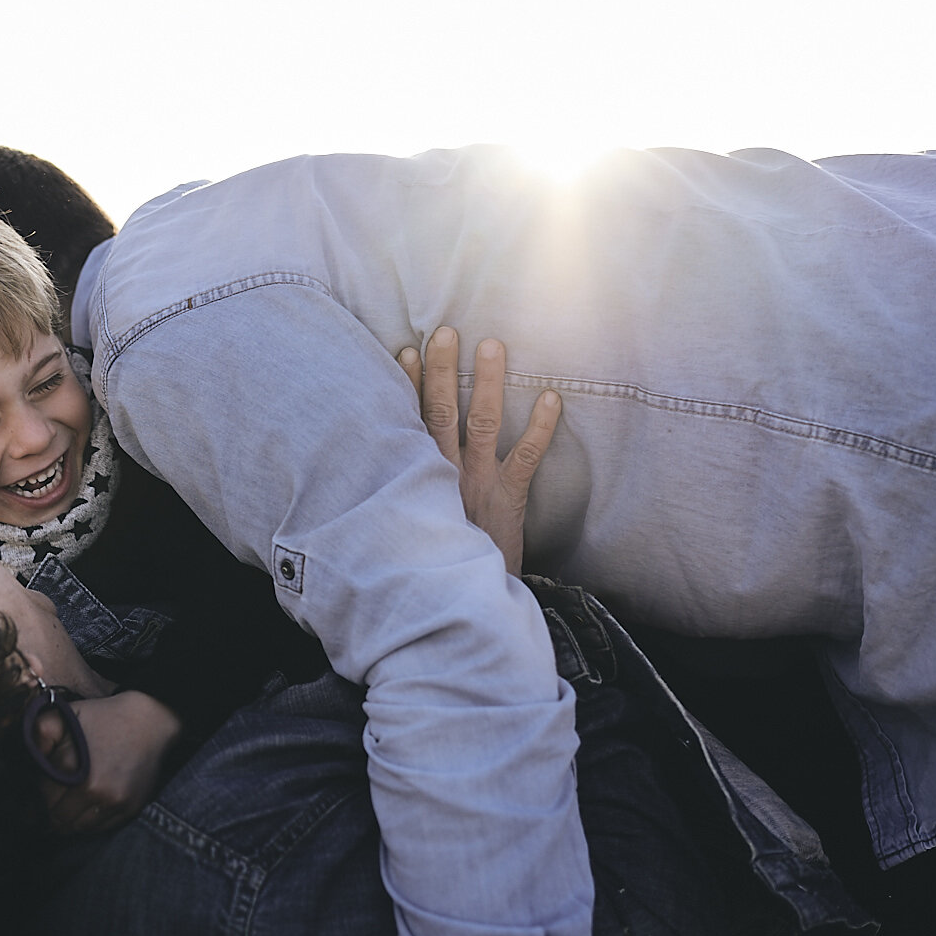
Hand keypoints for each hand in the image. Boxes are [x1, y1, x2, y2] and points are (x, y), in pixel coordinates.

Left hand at [31, 689, 180, 833]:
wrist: (149, 722)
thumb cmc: (104, 718)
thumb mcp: (66, 715)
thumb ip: (39, 733)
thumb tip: (29, 758)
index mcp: (72, 769)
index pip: (43, 798)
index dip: (42, 791)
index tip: (48, 782)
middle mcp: (93, 790)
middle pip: (58, 818)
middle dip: (53, 809)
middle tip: (57, 796)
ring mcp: (113, 803)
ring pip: (78, 828)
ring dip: (71, 819)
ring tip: (72, 803)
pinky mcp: (129, 810)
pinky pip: (101, 829)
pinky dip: (91, 822)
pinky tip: (90, 805)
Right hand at [399, 327, 560, 575]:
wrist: (460, 602)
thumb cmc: (432, 561)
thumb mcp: (408, 525)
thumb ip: (400, 494)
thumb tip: (383, 471)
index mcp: (417, 477)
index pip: (408, 422)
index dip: (407, 385)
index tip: (406, 351)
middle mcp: (444, 474)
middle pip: (439, 412)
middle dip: (441, 370)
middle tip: (445, 333)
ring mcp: (477, 483)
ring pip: (481, 423)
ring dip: (487, 383)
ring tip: (492, 347)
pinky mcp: (507, 500)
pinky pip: (526, 457)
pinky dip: (540, 426)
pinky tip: (552, 398)